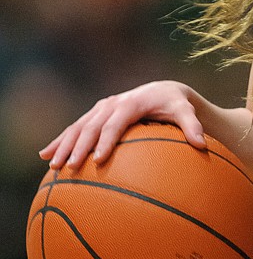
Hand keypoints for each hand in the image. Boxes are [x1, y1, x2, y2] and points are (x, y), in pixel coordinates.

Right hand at [38, 80, 206, 169]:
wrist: (165, 90)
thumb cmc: (176, 104)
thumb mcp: (186, 111)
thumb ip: (192, 125)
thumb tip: (201, 144)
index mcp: (132, 102)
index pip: (117, 121)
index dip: (107, 139)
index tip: (100, 159)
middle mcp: (113, 103)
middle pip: (92, 124)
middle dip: (79, 145)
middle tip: (71, 167)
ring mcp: (102, 108)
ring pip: (79, 126)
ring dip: (64, 144)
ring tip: (52, 165)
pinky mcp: (96, 114)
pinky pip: (76, 128)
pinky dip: (60, 140)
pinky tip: (45, 156)